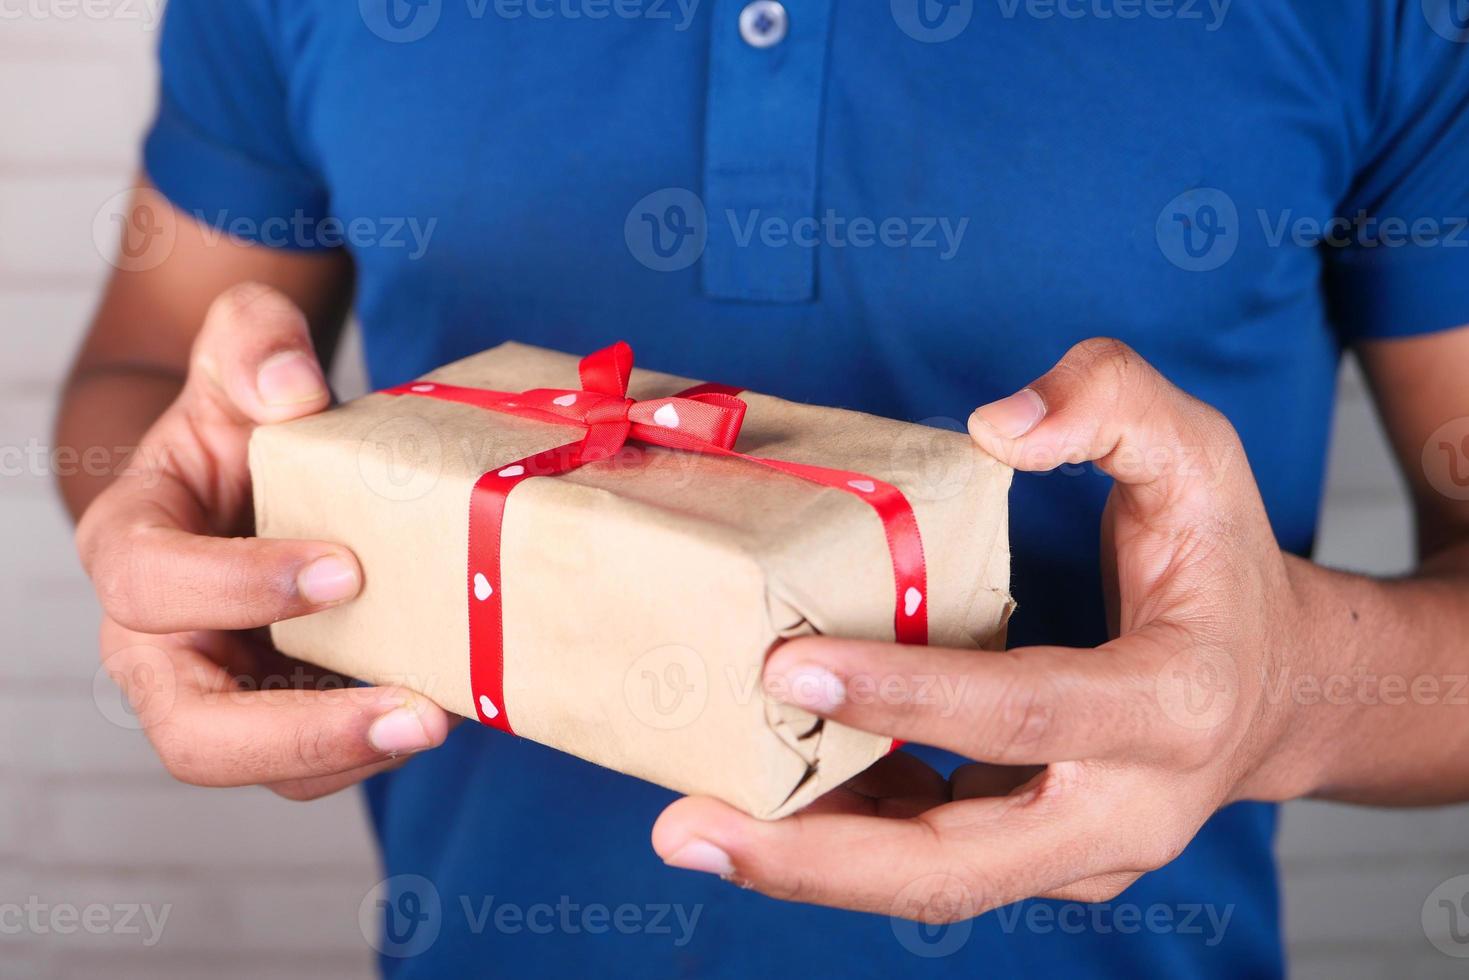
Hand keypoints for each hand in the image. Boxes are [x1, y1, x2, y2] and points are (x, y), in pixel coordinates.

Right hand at [78, 283, 450, 800]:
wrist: (256, 470)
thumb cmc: (240, 419)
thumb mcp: (242, 355)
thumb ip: (253, 341)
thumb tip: (293, 387)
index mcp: (131, 545)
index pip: (152, 583)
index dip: (239, 585)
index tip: (347, 569)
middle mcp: (158, 639)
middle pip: (193, 730)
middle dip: (301, 731)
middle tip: (414, 711)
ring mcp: (219, 686)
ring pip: (263, 765)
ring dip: (352, 754)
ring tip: (440, 720)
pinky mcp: (278, 708)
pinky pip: (315, 757)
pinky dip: (372, 745)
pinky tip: (442, 709)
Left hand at [652, 338, 1328, 921]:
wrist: (1272, 687)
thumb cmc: (1222, 566)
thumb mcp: (1196, 452)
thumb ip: (1110, 401)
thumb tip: (993, 428)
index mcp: (1171, 705)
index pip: (1027, 712)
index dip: (908, 697)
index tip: (788, 667)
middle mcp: (1130, 807)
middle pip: (960, 863)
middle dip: (819, 857)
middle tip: (690, 829)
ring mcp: (1083, 851)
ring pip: (934, 883)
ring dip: (809, 864)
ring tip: (693, 829)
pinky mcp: (1040, 860)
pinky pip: (933, 858)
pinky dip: (845, 840)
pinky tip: (764, 803)